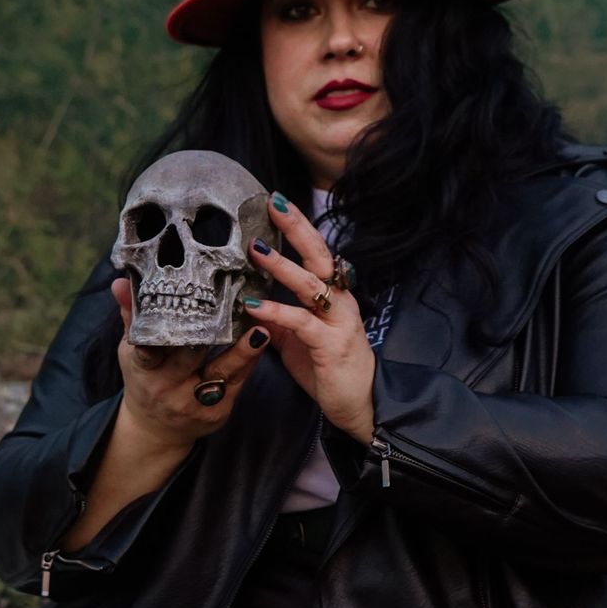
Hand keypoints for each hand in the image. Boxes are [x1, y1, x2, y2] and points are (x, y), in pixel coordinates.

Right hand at [111, 276, 269, 451]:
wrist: (156, 430)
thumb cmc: (145, 380)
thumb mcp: (131, 351)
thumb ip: (132, 316)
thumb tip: (120, 282)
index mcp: (144, 369)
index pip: (149, 350)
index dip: (164, 334)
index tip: (179, 314)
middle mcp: (167, 388)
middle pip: (190, 357)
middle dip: (209, 334)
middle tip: (231, 306)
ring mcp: (193, 403)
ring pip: (221, 372)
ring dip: (242, 351)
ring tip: (260, 330)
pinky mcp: (217, 413)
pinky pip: (236, 383)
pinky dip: (249, 361)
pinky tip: (261, 340)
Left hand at [241, 197, 375, 445]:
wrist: (358, 405)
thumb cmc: (329, 368)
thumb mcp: (296, 339)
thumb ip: (277, 318)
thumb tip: (248, 302)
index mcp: (334, 295)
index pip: (316, 252)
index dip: (298, 227)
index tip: (275, 203)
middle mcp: (340, 301)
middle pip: (320, 255)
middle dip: (297, 227)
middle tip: (274, 203)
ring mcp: (339, 321)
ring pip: (311, 284)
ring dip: (282, 265)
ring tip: (255, 249)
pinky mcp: (331, 345)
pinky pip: (302, 322)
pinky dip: (276, 311)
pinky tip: (253, 305)